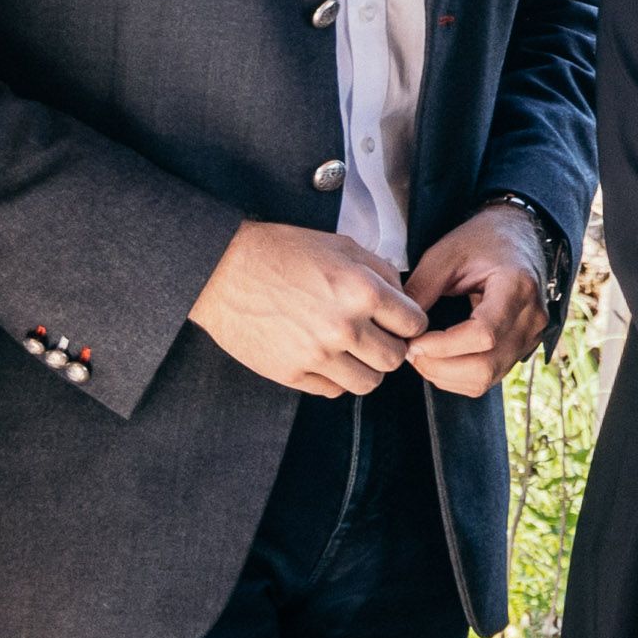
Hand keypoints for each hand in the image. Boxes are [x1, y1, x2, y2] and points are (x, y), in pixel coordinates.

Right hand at [189, 220, 423, 395]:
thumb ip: (379, 271)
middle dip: (390, 347)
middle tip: (375, 337)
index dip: (409, 323)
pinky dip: (334, 378)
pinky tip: (325, 357)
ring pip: (368, 382)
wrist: (223, 271)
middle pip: (395, 358)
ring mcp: (317, 354)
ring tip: (351, 350)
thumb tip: (403, 295)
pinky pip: (333, 390)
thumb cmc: (280, 252)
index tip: (399, 322)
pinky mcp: (292, 373)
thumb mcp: (340, 246)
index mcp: (361, 291)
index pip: (414, 324)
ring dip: (365, 367)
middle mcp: (343, 327)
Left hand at [396, 205, 561, 399]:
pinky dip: (458, 377)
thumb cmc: (483, 239)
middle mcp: (531, 317)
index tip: (413, 342)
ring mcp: (531, 336)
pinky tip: (439, 359)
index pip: (484, 334)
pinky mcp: (523, 348)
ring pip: (486, 378)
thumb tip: (398, 328)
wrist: (519, 235)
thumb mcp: (446, 253)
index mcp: (517, 286)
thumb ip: (422, 288)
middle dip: (439, 367)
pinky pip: (490, 377)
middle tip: (410, 352)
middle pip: (485, 366)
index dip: (443, 346)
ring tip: (421, 355)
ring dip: (446, 375)